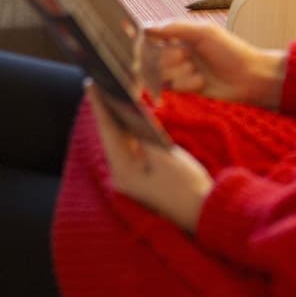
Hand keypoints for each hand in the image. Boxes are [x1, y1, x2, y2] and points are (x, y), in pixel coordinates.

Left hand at [86, 82, 212, 232]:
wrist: (204, 212)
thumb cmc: (186, 185)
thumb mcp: (164, 154)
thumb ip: (144, 134)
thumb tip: (131, 116)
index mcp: (123, 172)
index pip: (107, 131)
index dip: (100, 106)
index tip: (91, 84)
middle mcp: (122, 175)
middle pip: (110, 135)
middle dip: (106, 110)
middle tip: (98, 84)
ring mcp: (132, 177)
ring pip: (120, 140)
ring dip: (116, 119)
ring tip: (109, 94)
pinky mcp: (143, 175)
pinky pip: (131, 147)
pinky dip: (129, 130)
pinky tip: (127, 115)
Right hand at [148, 20, 286, 108]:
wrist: (249, 77)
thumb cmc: (230, 50)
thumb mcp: (204, 32)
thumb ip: (175, 28)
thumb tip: (147, 27)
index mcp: (182, 34)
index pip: (153, 35)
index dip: (148, 40)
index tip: (148, 42)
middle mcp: (178, 51)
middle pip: (154, 56)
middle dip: (169, 57)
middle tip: (186, 55)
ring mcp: (181, 70)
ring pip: (162, 73)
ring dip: (179, 72)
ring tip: (197, 70)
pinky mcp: (186, 88)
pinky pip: (174, 87)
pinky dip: (187, 84)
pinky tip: (201, 82)